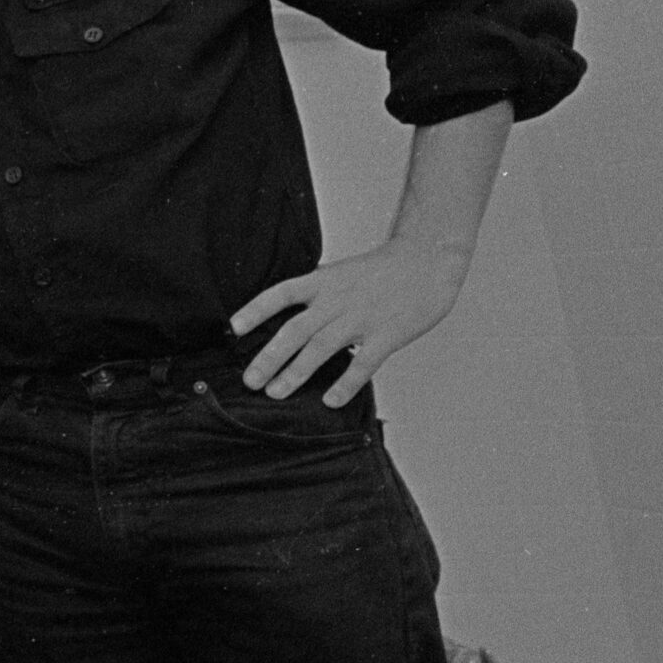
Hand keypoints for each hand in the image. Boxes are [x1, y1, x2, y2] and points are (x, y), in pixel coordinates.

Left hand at [229, 235, 475, 405]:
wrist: (428, 261)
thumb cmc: (382, 270)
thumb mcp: (341, 272)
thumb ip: (316, 292)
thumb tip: (285, 314)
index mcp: (323, 281)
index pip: (280, 293)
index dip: (256, 310)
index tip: (234, 328)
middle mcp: (336, 300)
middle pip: (295, 330)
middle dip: (269, 357)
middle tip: (249, 380)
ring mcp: (361, 319)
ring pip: (321, 349)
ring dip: (296, 373)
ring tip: (276, 392)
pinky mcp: (387, 335)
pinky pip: (363, 364)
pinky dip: (345, 384)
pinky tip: (330, 401)